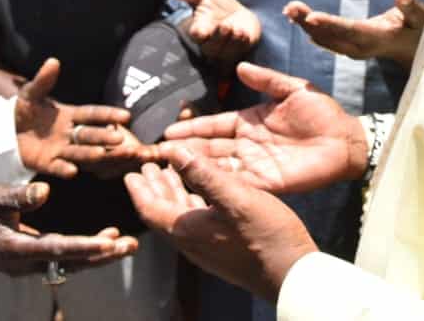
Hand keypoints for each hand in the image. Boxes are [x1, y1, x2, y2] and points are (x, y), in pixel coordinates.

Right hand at [0, 182, 137, 274]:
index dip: (83, 246)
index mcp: (15, 248)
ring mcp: (32, 265)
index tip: (108, 242)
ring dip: (100, 256)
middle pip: (70, 262)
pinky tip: (107, 242)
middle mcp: (26, 263)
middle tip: (128, 246)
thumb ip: (17, 196)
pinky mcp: (37, 261)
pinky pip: (67, 260)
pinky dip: (88, 252)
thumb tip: (44, 191)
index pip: (55, 248)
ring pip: (72, 264)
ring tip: (127, 245)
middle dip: (101, 255)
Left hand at [14, 58, 158, 177]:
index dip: (108, 115)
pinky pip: (57, 167)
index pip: (92, 114)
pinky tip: (73, 171)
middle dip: (105, 136)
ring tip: (102, 154)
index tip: (126, 116)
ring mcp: (59, 149)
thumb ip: (44, 80)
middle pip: (90, 134)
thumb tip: (54, 61)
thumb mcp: (31, 93)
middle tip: (120, 139)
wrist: (2, 129)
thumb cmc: (22, 109)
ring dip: (90, 153)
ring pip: (79, 151)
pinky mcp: (46, 163)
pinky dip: (65, 169)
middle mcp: (69, 133)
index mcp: (70, 114)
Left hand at [125, 150, 316, 302]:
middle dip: (154, 188)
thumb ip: (203, 173)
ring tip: (170, 174)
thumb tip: (173, 151)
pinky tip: (203, 194)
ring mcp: (208, 249)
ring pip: (181, 218)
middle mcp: (193, 242)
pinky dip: (192, 203)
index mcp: (188, 229)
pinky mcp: (223, 250)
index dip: (139, 190)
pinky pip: (197, 223)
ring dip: (173, 194)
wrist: (291, 273)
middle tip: (147, 169)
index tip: (131, 173)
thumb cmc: (266, 235)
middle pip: (163, 213)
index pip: (150, 209)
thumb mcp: (235, 196)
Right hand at [159, 63, 366, 193]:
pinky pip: (239, 184)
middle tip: (159, 152)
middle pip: (210, 148)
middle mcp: (248, 144)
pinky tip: (199, 185)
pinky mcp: (267, 182)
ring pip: (218, 167)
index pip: (215, 125)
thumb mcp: (293, 88)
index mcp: (250, 121)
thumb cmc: (323, 112)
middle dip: (186, 150)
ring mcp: (256, 165)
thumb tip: (240, 67)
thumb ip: (266, 80)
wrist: (347, 139)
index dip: (193, 128)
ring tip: (172, 166)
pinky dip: (219, 185)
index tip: (170, 130)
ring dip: (196, 167)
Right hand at [169, 0, 261, 65]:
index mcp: (199, 30)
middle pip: (211, 45)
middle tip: (224, 25)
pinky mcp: (240, 51)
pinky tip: (243, 32)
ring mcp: (225, 49)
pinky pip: (240, 49)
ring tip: (233, 27)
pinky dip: (241, 41)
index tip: (200, 31)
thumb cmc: (219, 6)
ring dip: (230, 38)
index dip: (198, 33)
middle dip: (217, 36)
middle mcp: (210, 43)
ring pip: (225, 49)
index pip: (196, 35)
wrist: (242, 15)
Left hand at [284, 0, 423, 66]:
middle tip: (290, 8)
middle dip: (309, 23)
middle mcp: (362, 47)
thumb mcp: (422, 18)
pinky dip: (310, 29)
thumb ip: (412, 8)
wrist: (417, 51)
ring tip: (288, 10)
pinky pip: (326, 40)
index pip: (350, 30)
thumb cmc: (420, 30)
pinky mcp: (348, 48)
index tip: (311, 17)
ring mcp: (354, 50)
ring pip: (325, 39)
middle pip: (331, 36)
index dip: (330, 23)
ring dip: (305, 25)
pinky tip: (295, 19)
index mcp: (378, 37)